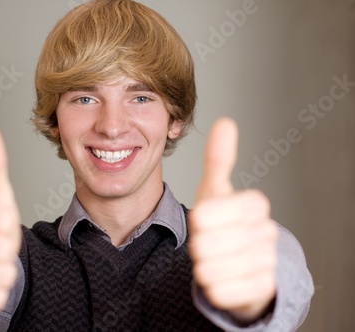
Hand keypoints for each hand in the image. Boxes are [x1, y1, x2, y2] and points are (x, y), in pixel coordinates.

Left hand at [189, 118, 277, 322]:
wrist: (243, 262)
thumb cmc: (224, 223)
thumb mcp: (216, 190)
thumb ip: (218, 159)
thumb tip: (225, 122)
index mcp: (255, 203)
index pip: (204, 216)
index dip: (197, 222)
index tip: (206, 222)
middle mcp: (267, 231)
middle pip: (204, 244)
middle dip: (198, 246)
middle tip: (209, 244)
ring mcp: (268, 262)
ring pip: (210, 270)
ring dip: (203, 267)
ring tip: (216, 260)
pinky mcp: (263, 290)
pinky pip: (220, 292)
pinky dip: (213, 288)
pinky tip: (223, 278)